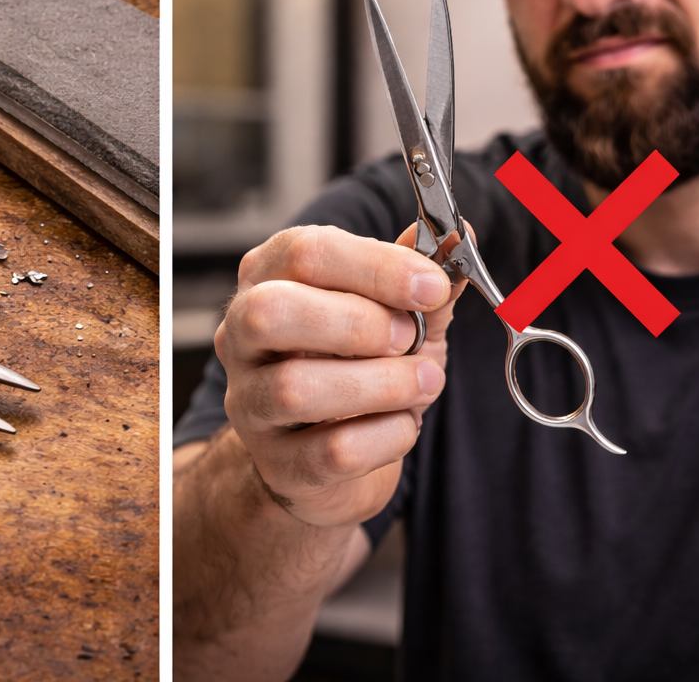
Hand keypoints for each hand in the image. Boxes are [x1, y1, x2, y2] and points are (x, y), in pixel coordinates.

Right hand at [216, 223, 469, 527]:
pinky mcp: (277, 463)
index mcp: (269, 278)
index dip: (377, 266)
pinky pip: (331, 452)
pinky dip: (387, 436)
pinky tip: (402, 423)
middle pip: (271, 312)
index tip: (432, 286)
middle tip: (408, 337)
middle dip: (357, 323)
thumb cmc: (358, 369)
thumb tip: (457, 236)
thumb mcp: (396, 313)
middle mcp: (242, 335)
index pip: (304, 253)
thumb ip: (420, 277)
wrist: (332, 458)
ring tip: (423, 382)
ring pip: (296, 389)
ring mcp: (249, 402)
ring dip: (382, 385)